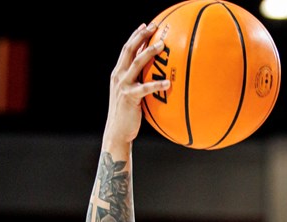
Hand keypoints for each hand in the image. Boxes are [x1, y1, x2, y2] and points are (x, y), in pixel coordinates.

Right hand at [105, 23, 170, 146]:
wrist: (117, 131)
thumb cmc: (128, 114)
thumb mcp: (131, 94)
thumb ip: (139, 82)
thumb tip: (156, 75)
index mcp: (118, 73)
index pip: (126, 49)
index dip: (136, 35)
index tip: (146, 24)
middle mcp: (118, 76)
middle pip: (129, 49)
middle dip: (141, 35)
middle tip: (155, 26)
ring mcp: (123, 86)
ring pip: (136, 63)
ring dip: (149, 52)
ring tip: (162, 45)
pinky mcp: (130, 97)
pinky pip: (145, 88)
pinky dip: (157, 84)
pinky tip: (169, 83)